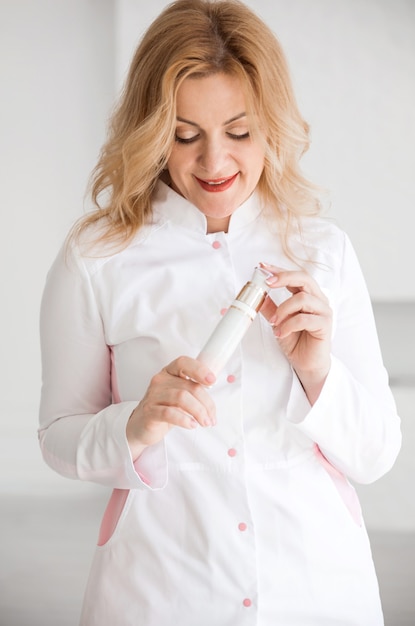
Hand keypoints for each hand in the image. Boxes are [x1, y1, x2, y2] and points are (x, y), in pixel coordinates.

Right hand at [127, 356, 215, 459]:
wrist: (141, 425)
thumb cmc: (164, 408)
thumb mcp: (179, 396)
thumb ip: (193, 391)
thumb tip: (213, 398)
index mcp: (169, 372)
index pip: (183, 363)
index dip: (199, 369)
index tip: (212, 381)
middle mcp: (160, 380)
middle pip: (189, 387)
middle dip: (206, 403)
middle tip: (211, 417)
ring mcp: (153, 395)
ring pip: (182, 398)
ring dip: (198, 412)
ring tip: (205, 423)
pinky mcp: (149, 411)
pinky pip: (169, 413)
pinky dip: (184, 419)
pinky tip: (192, 425)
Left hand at [259, 262, 332, 402]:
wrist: (307, 364)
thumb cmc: (296, 340)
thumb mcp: (278, 321)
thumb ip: (271, 307)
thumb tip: (258, 294)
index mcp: (308, 295)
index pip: (295, 276)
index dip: (279, 269)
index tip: (262, 266)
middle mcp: (318, 300)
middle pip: (304, 278)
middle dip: (284, 278)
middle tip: (267, 283)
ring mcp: (323, 311)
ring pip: (302, 298)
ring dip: (283, 310)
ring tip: (274, 323)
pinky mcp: (325, 325)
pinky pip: (304, 319)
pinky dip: (288, 325)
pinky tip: (281, 333)